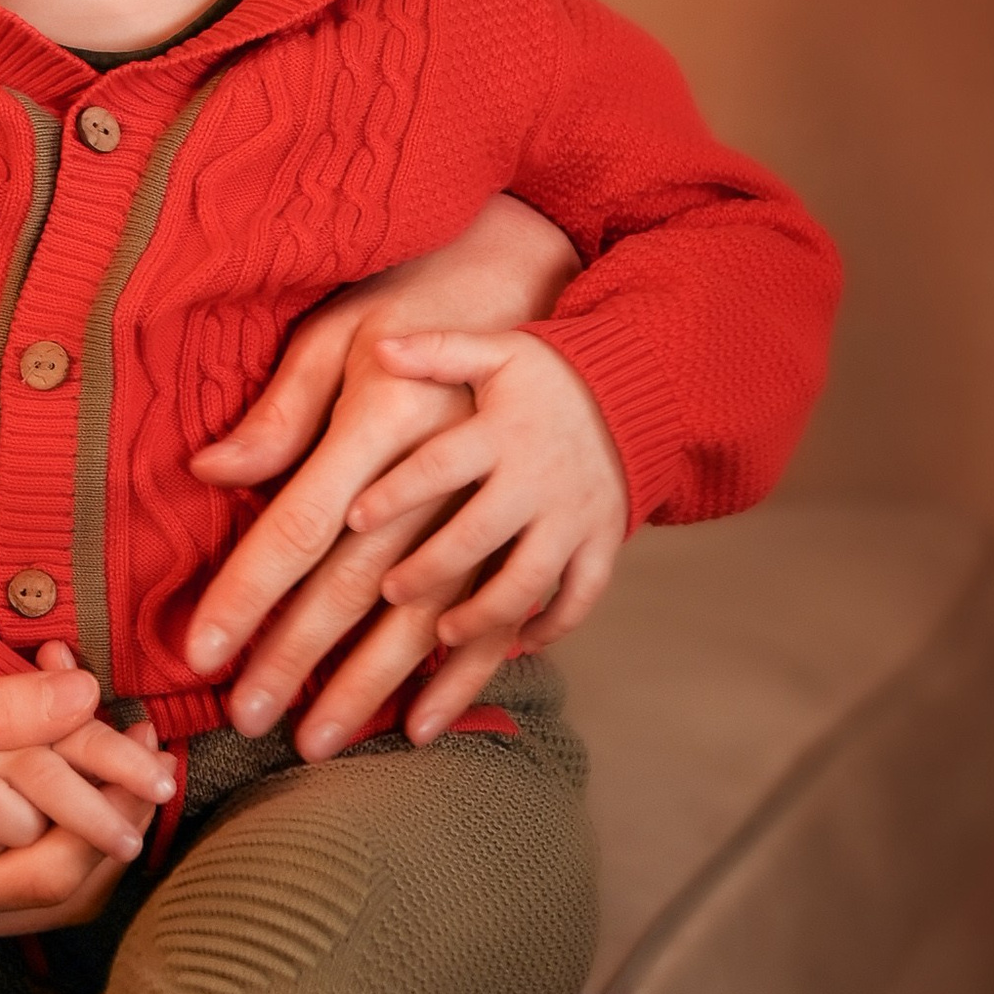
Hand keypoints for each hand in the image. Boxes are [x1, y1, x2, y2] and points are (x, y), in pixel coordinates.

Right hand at [0, 661, 144, 954]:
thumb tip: (88, 693)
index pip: (58, 873)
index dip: (114, 809)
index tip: (151, 743)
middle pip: (63, 889)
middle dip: (113, 816)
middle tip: (153, 742)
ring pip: (41, 878)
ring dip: (84, 811)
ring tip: (119, 739)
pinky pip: (6, 857)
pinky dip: (43, 810)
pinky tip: (56, 747)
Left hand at [180, 197, 581, 758]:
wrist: (577, 310)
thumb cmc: (443, 312)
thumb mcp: (349, 330)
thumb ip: (286, 405)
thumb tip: (211, 468)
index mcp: (391, 427)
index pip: (301, 526)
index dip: (248, 593)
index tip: (201, 653)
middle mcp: (452, 483)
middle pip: (360, 589)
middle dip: (299, 660)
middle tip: (244, 720)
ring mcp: (525, 515)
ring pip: (432, 622)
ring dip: (375, 686)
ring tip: (322, 740)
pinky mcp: (573, 539)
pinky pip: (521, 620)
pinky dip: (473, 674)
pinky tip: (425, 719)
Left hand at [348, 328, 628, 738]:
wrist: (640, 387)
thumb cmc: (548, 373)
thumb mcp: (496, 350)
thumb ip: (439, 350)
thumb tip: (384, 346)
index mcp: (501, 431)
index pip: (440, 464)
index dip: (396, 492)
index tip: (352, 517)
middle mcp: (538, 478)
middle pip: (477, 535)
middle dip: (430, 568)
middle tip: (387, 591)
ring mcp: (574, 516)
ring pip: (528, 580)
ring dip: (484, 613)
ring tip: (442, 633)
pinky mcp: (602, 542)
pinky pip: (581, 597)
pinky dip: (551, 627)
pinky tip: (514, 646)